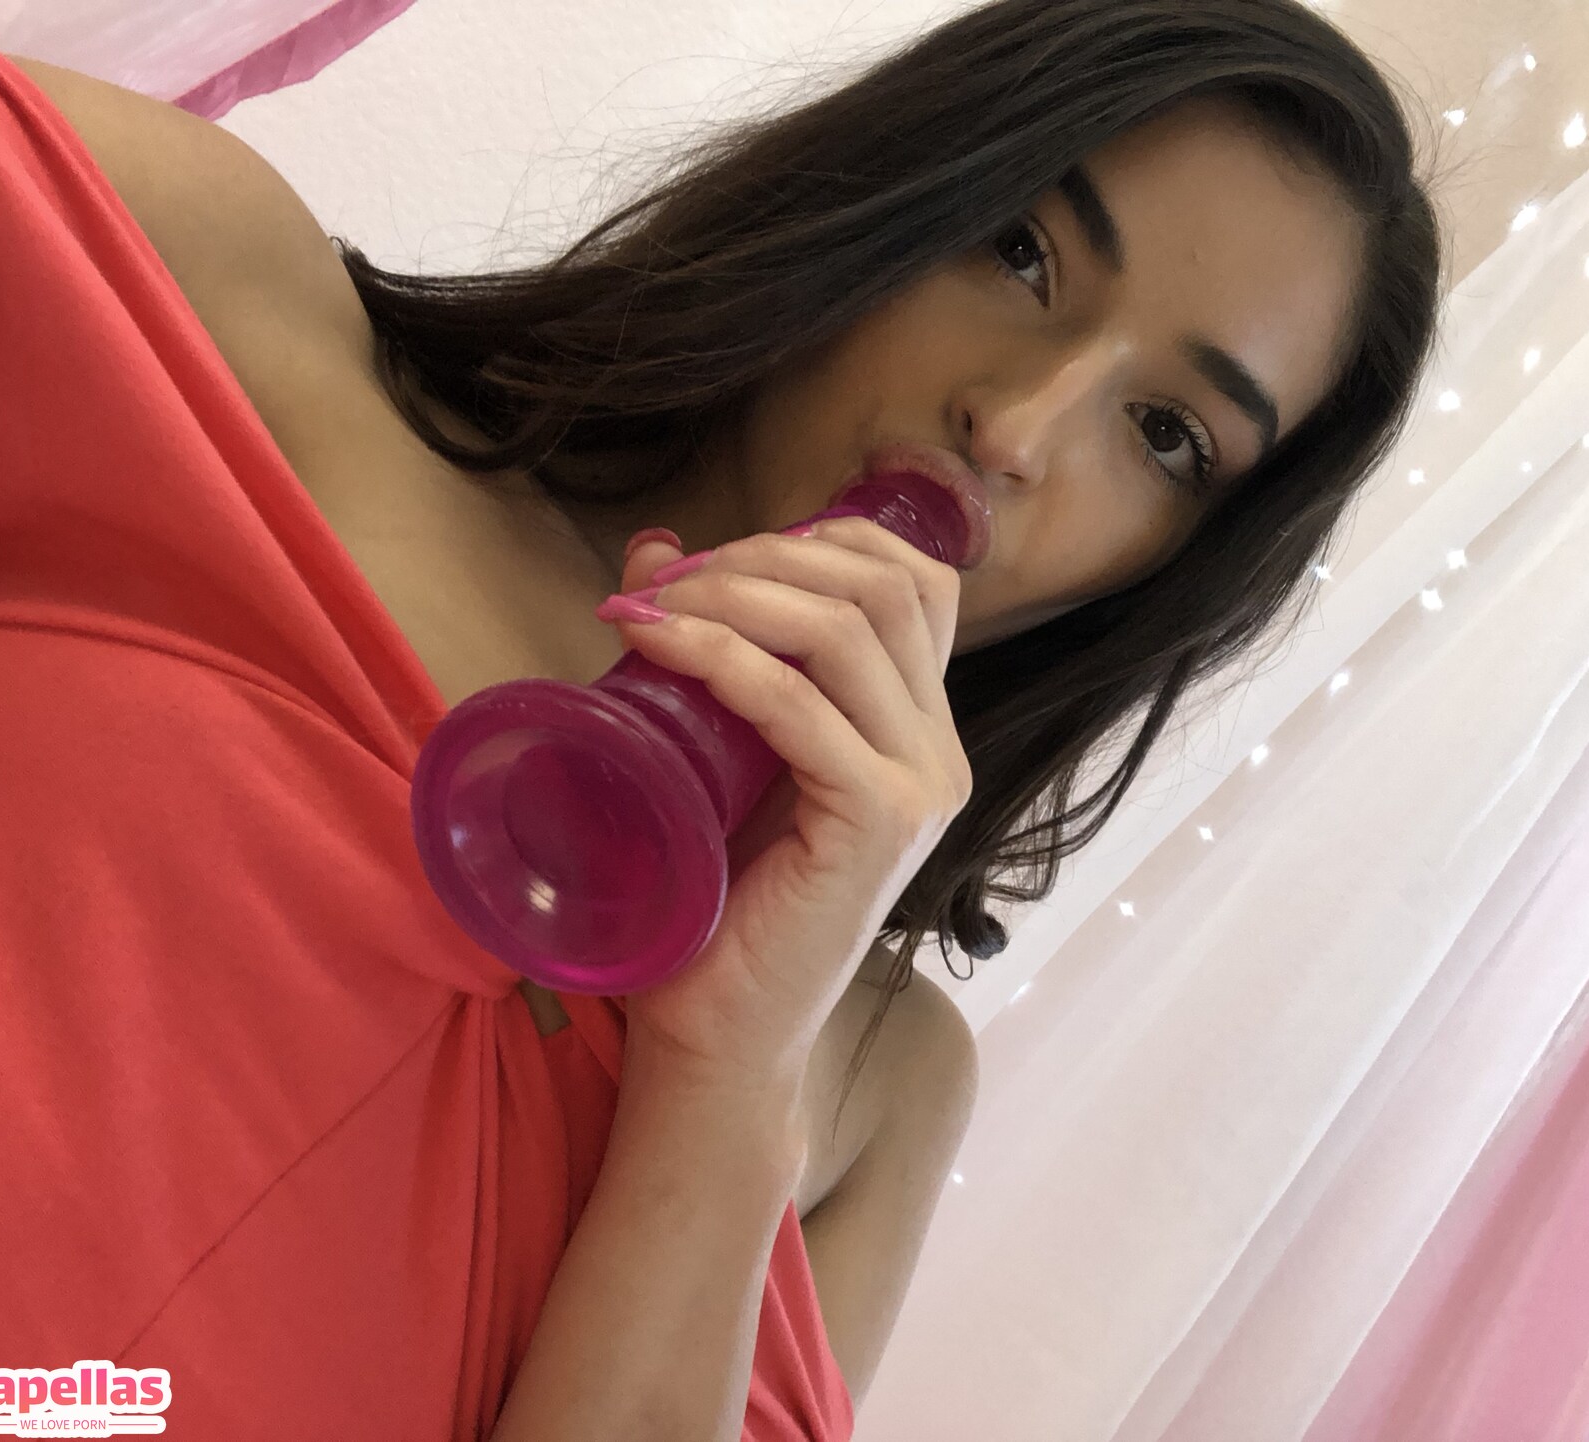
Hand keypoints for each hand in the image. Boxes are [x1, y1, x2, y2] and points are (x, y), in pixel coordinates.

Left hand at [600, 517, 971, 1086]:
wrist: (719, 1036)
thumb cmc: (714, 906)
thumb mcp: (712, 752)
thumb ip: (704, 653)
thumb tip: (652, 550)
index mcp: (915, 730)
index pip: (915, 583)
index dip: (823, 540)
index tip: (721, 556)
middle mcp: (937, 751)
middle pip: (884, 587)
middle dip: (768, 556)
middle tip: (669, 578)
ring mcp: (921, 786)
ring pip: (851, 629)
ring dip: (739, 595)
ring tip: (651, 606)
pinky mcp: (880, 823)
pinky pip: (802, 706)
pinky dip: (723, 659)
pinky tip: (658, 646)